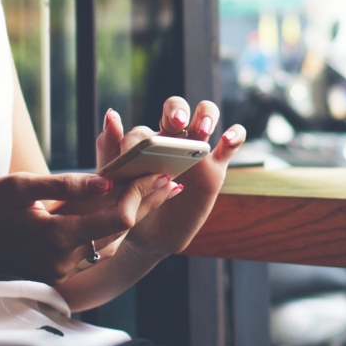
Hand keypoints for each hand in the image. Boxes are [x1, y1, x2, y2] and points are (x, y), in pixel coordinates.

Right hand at [0, 171, 169, 282]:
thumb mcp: (17, 187)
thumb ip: (63, 185)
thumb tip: (105, 181)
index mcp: (57, 238)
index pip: (115, 218)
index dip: (141, 195)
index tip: (159, 174)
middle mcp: (62, 261)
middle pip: (116, 231)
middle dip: (144, 203)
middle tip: (170, 179)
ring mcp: (56, 270)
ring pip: (102, 240)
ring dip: (125, 215)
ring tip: (151, 188)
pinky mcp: (49, 271)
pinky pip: (84, 247)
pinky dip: (102, 226)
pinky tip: (114, 206)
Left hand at [92, 97, 245, 259]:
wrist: (149, 238)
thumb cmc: (129, 207)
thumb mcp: (114, 184)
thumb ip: (111, 150)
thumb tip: (111, 114)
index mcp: (144, 142)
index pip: (143, 130)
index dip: (140, 138)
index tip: (135, 151)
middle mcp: (171, 139)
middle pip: (177, 108)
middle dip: (177, 110)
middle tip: (176, 123)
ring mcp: (195, 151)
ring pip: (206, 115)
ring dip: (205, 115)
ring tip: (203, 129)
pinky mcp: (216, 168)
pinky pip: (231, 144)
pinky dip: (235, 135)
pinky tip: (227, 139)